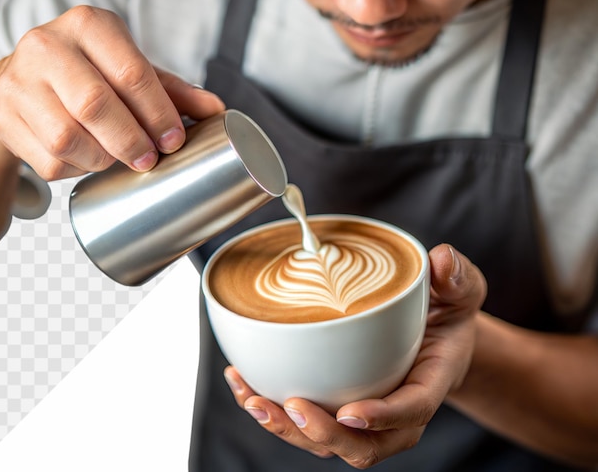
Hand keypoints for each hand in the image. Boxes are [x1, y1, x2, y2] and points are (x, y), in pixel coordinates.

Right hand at [0, 5, 224, 179]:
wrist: (23, 79)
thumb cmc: (90, 73)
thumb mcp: (130, 69)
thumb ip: (172, 90)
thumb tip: (216, 111)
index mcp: (89, 25)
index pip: (132, 72)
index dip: (158, 113)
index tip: (174, 140)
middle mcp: (47, 45)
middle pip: (96, 105)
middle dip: (131, 141)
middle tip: (150, 159)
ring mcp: (18, 81)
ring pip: (68, 138)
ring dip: (102, 158)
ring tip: (117, 157)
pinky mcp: (2, 115)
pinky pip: (48, 160)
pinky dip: (75, 169)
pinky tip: (86, 157)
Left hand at [224, 244, 486, 467]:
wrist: (438, 336)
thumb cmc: (448, 315)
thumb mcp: (461, 291)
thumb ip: (457, 277)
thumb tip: (442, 259)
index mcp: (429, 383)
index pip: (411, 410)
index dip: (382, 418)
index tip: (349, 413)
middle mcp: (396, 410)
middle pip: (362, 445)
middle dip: (322, 435)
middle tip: (290, 406)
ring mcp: (366, 413)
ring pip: (327, 442)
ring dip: (287, 428)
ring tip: (252, 399)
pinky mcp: (340, 405)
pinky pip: (308, 422)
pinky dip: (274, 408)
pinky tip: (243, 383)